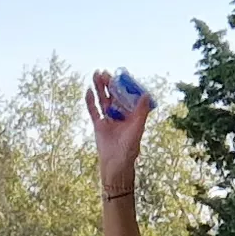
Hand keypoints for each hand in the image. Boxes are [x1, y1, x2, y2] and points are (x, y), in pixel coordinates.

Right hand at [88, 70, 150, 197]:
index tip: (120, 74)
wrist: (116, 163)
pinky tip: (88, 91)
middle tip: (105, 72)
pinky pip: (93, 111)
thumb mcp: (137, 127)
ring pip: (102, 100)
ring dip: (99, 88)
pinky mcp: (98, 125)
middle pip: (113, 96)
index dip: (123, 85)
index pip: (126, 96)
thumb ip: (141, 111)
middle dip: (108, 84)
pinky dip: (90, 102)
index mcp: (131, 115)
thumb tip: (146, 93)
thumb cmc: (130, 148)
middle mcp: (119, 115)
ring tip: (95, 75)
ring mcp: (108, 119)